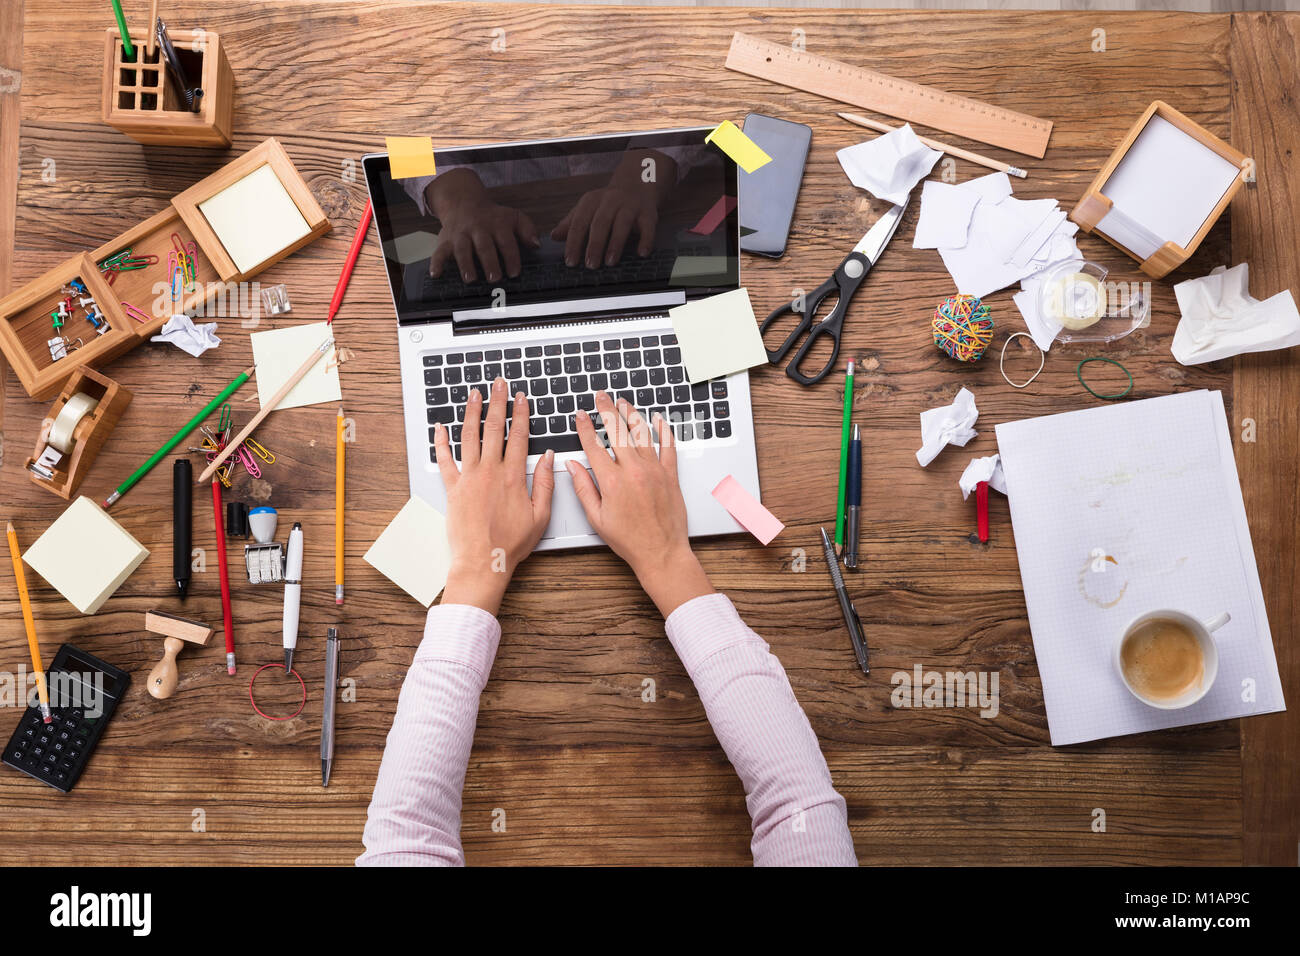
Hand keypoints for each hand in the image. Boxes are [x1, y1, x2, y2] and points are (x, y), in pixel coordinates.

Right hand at [425, 168, 539, 282]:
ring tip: (470, 279)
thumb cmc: (493, 217)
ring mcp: (461, 234)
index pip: (506, 241)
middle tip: (495, 278)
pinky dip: (436, 263)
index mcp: (497, 224)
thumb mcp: (513, 217)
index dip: (511, 257)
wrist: (464, 203)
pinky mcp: (446, 240)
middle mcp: (478, 229)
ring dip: (466, 264)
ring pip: (462, 249)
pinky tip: (435, 274)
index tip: (514, 272)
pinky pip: (439, 251)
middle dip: (489, 262)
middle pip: (484, 246)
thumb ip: (527, 229)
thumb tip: (537, 244)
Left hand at [434, 378, 554, 615]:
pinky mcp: (453, 488)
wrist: (484, 561)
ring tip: (473, 394)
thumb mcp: (540, 515)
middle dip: (497, 403)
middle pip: (493, 428)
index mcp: (513, 476)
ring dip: (471, 412)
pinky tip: (440, 427)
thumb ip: (545, 483)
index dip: (520, 414)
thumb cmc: (512, 543)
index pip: (518, 436)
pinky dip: (441, 442)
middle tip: (497, 384)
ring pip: (469, 437)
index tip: (521, 398)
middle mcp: (490, 472)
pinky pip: (445, 460)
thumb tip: (549, 458)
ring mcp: (469, 478)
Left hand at [551, 149, 675, 268]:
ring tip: (610, 262)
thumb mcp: (587, 209)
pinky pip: (648, 226)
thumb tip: (553, 236)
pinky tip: (642, 253)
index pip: (579, 222)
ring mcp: (630, 206)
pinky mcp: (648, 213)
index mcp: (592, 201)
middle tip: (590, 265)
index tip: (570, 261)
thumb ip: (571, 223)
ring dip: (616, 243)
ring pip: (622, 223)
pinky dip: (646, 240)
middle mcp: (610, 201)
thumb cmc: (607, 203)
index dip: (574, 242)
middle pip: (600, 223)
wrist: (637, 184)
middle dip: (594, 245)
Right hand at [567, 392, 713, 616]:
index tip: (580, 415)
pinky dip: (664, 430)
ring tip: (623, 402)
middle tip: (601, 396)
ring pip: (642, 433)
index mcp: (612, 482)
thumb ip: (584, 488)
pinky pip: (668, 446)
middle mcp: (633, 471)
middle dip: (607, 410)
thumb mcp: (597, 518)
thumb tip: (572, 466)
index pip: (593, 446)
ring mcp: (654, 470)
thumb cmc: (630, 541)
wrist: (661, 553)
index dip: (585, 427)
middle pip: (617, 431)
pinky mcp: (670, 475)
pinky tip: (658, 419)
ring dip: (631, 414)